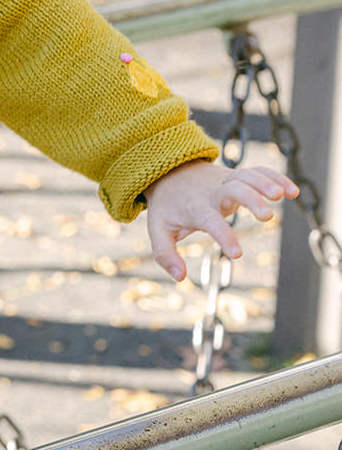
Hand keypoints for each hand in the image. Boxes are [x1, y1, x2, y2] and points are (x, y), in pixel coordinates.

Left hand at [144, 159, 297, 281]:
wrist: (169, 172)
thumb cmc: (167, 206)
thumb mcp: (158, 230)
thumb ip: (165, 255)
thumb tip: (180, 277)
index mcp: (196, 207)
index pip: (211, 222)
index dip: (224, 236)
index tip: (237, 255)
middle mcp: (213, 192)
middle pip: (234, 190)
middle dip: (251, 200)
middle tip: (267, 216)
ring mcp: (226, 181)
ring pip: (248, 176)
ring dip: (266, 183)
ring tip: (283, 196)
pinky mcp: (237, 176)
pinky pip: (257, 172)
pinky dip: (275, 177)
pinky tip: (291, 191)